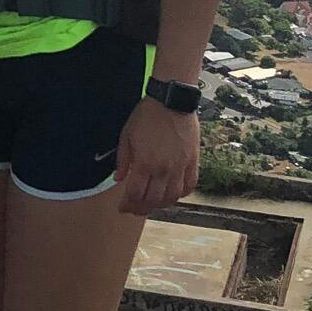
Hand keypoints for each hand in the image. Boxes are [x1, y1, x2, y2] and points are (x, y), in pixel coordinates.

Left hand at [114, 99, 198, 214]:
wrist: (172, 100)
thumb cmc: (147, 115)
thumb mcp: (127, 134)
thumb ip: (123, 159)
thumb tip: (119, 178)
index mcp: (144, 163)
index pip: (135, 194)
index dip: (128, 205)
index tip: (123, 208)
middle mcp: (163, 169)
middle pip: (153, 200)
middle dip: (141, 208)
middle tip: (135, 209)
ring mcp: (180, 167)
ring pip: (171, 197)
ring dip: (161, 205)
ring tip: (153, 204)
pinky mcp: (193, 162)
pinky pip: (189, 186)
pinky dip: (180, 194)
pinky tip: (173, 194)